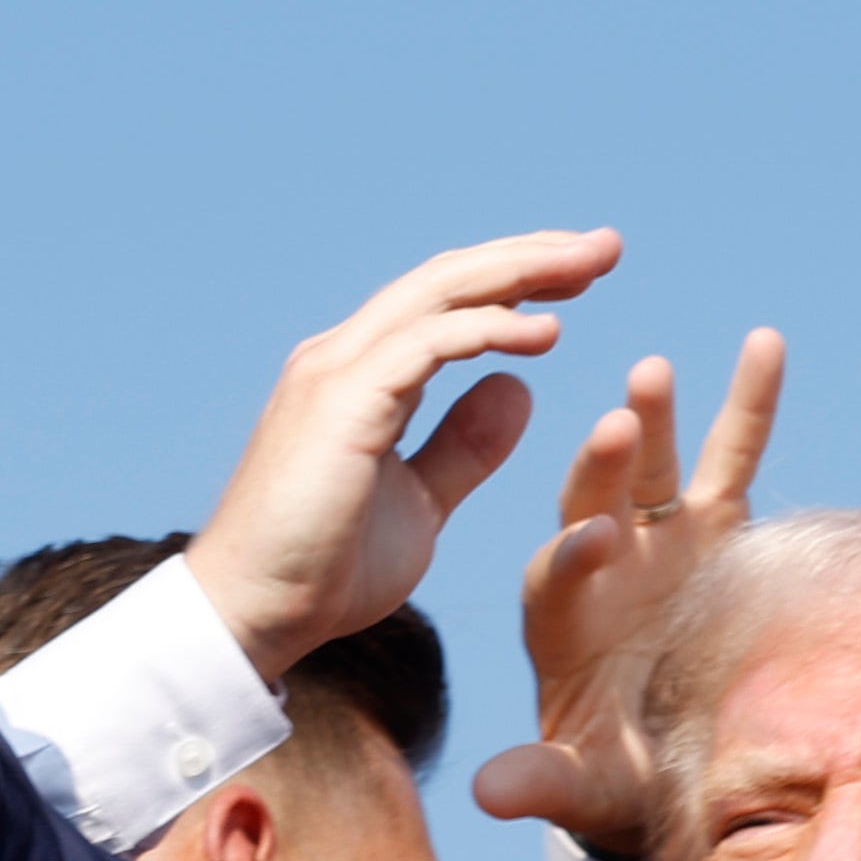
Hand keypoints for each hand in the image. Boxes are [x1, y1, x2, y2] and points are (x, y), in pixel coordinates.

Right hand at [189, 233, 626, 686]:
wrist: (253, 616)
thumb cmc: (325, 570)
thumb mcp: (420, 503)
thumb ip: (463, 447)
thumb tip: (519, 386)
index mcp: (362, 377)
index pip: (447, 303)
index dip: (516, 280)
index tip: (583, 275)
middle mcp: (345, 358)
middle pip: (449, 279)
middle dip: (531, 256)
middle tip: (606, 244)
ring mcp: (338, 374)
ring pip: (439, 294)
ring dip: (520, 273)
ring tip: (591, 265)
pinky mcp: (341, 404)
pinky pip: (426, 345)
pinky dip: (488, 329)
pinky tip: (546, 331)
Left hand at [473, 332, 787, 860]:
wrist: (663, 753)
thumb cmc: (616, 775)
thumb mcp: (581, 786)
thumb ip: (541, 782)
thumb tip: (488, 796)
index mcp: (558, 621)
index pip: (558, 577)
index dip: (575, 558)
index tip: (595, 540)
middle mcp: (600, 565)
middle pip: (593, 503)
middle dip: (604, 467)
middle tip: (617, 422)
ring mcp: (656, 539)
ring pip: (649, 468)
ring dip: (652, 419)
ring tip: (653, 370)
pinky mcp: (713, 527)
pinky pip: (732, 457)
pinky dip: (748, 403)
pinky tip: (764, 343)